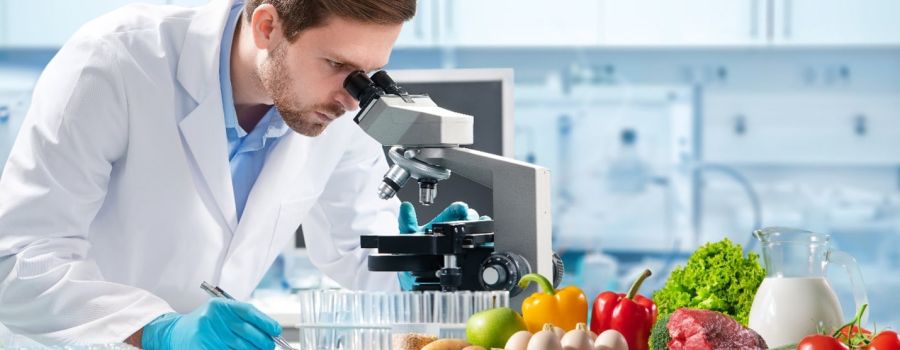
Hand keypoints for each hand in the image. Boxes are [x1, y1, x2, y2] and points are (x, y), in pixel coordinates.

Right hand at [141, 298, 280, 349]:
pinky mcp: (200, 347)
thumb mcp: (222, 314)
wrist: (175, 333)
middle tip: (269, 345)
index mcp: (219, 306)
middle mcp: (212, 317)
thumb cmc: (205, 323)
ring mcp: (205, 333)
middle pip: (246, 332)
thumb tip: (269, 331)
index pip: (248, 311)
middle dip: (262, 341)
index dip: (265, 322)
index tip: (276, 331)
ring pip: (238, 347)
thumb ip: (243, 319)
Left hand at [396, 201, 488, 289]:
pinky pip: (479, 246)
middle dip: (471, 216)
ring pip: (474, 230)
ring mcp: (460, 244)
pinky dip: (485, 240)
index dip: (457, 209)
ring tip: (478, 225)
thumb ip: (407, 222)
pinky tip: (486, 238)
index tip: (461, 208)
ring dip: (478, 226)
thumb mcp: (408, 238)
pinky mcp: (467, 256)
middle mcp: (452, 233)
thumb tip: (406, 208)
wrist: (416, 279)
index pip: (451, 213)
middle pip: (467, 219)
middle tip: (470, 218)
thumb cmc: (412, 256)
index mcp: (439, 226)